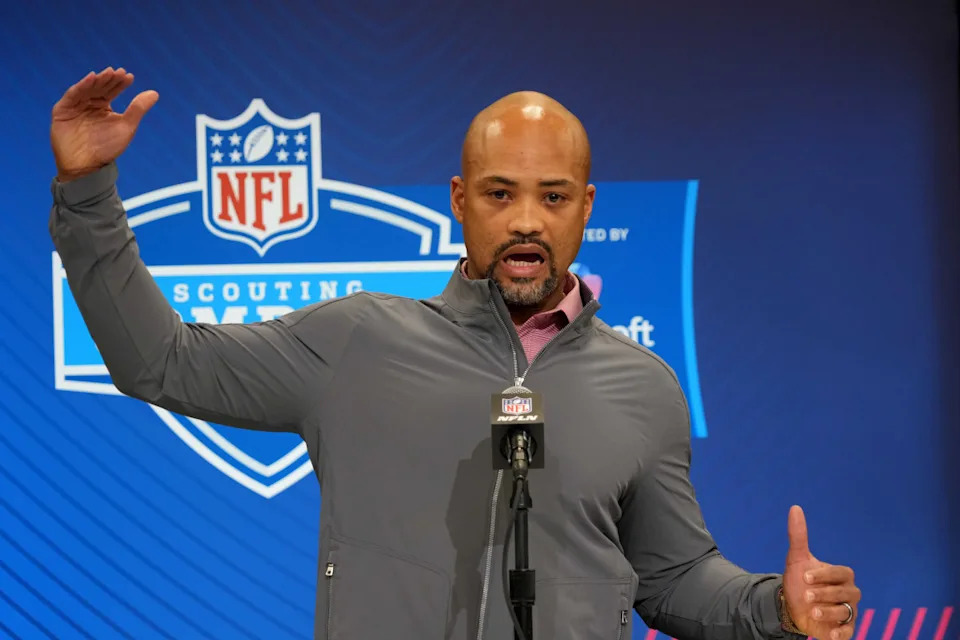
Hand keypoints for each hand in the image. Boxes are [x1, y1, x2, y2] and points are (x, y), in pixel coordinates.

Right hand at [51, 67, 158, 181]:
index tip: (129, 76)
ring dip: (97, 80)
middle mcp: (89, 103)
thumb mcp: (126, 126)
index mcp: (103, 106)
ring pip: (87, 88)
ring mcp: (75, 105)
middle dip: (109, 79)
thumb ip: (138, 109)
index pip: (112, 90)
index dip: (120, 83)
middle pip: (100, 87)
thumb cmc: (107, 148)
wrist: (86, 166)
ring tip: (108, 73)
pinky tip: (92, 78)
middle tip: (119, 73)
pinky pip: (72, 95)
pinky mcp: (62, 110)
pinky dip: (82, 86)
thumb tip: (155, 93)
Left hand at [782, 505, 860, 639]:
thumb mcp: (797, 559)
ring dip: (829, 612)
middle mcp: (848, 592)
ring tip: (812, 611)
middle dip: (825, 594)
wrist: (793, 606)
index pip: (841, 573)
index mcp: (841, 575)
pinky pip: (849, 632)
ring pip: (845, 612)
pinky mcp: (844, 628)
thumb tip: (795, 507)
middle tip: (806, 596)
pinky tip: (832, 634)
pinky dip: (842, 634)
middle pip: (845, 593)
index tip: (805, 577)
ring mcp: (848, 611)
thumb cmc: (800, 581)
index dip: (824, 575)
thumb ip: (798, 536)